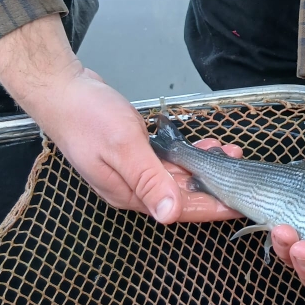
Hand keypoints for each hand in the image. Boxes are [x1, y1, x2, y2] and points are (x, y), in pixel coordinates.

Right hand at [0, 15, 239, 221]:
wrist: (60, 90)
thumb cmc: (87, 117)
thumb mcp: (123, 147)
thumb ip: (149, 180)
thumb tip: (169, 215)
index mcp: (129, 195)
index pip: (180, 210)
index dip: (214, 208)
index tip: (242, 206)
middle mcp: (132, 189)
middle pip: (182, 196)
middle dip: (216, 186)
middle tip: (244, 170)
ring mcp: (132, 171)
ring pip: (178, 177)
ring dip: (205, 167)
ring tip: (231, 152)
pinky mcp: (133, 154)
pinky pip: (167, 162)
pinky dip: (188, 155)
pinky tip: (205, 144)